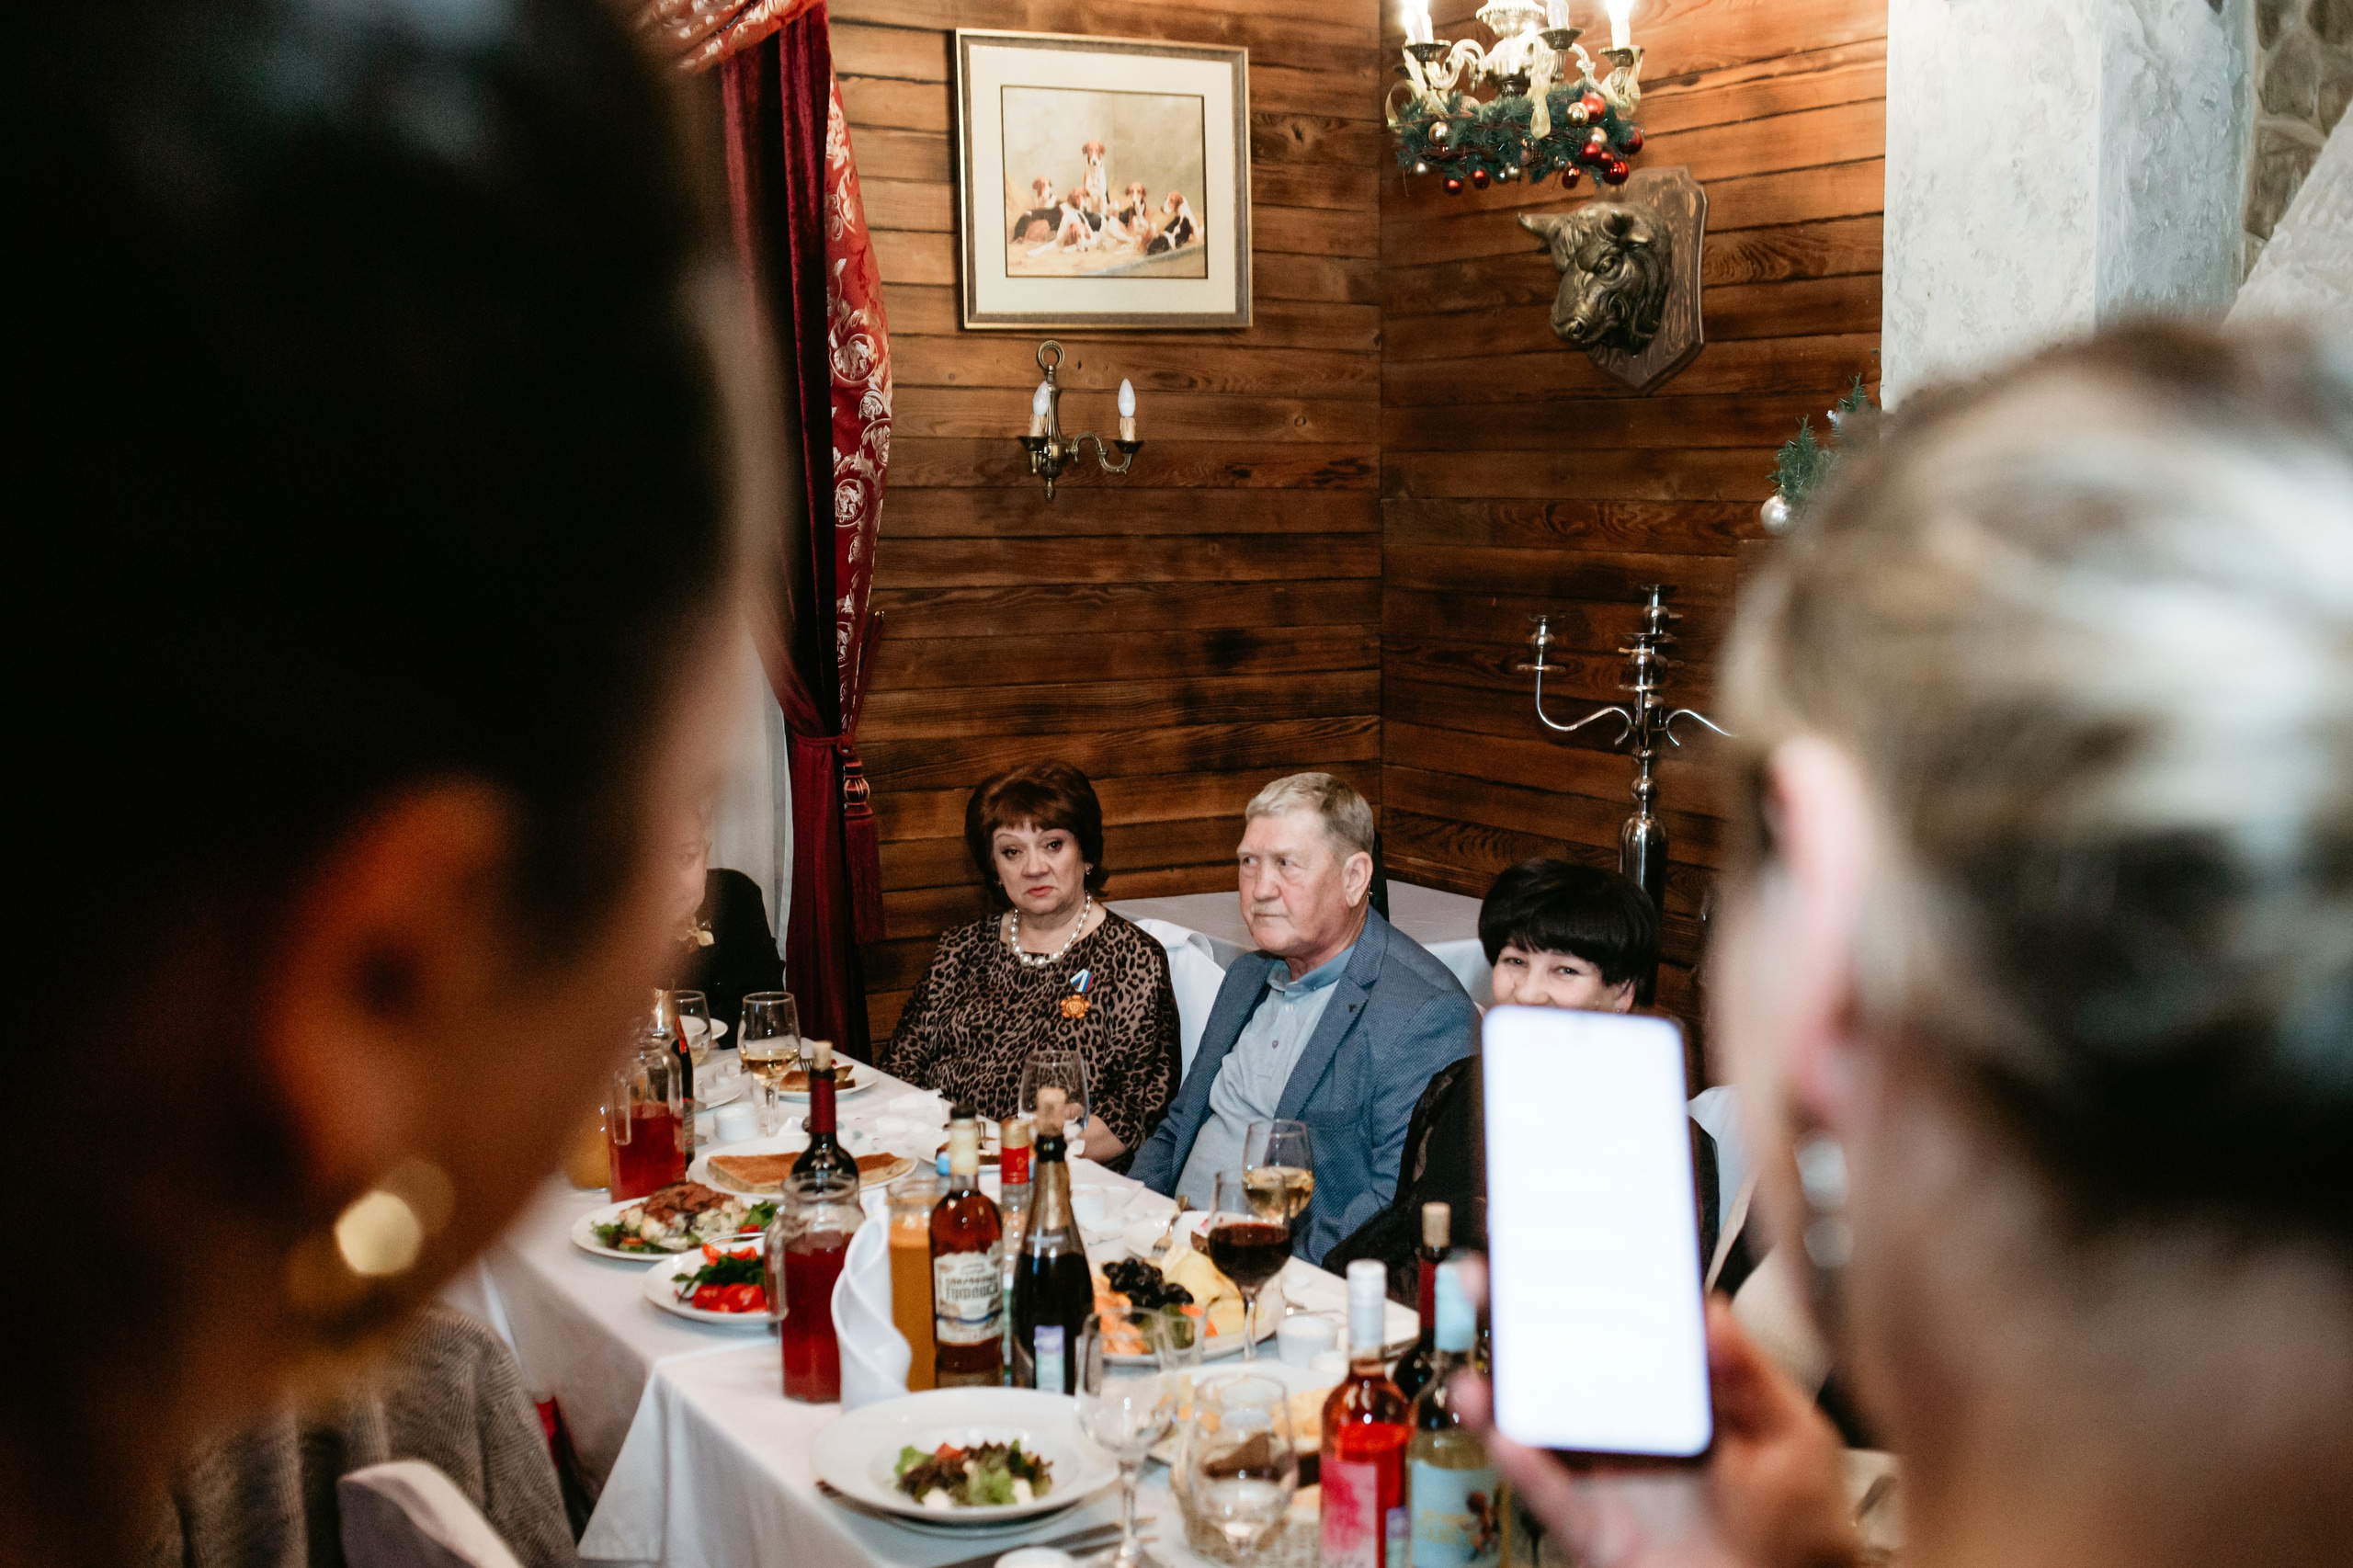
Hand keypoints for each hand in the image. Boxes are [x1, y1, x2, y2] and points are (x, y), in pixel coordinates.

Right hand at [1454, 1263, 1860, 1567]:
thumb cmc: (1801, 1528)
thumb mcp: (1794, 1437)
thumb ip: (1753, 1376)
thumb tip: (1710, 1313)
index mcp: (1678, 1397)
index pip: (1627, 1329)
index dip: (1592, 1285)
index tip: (1566, 1243)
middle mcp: (1634, 1429)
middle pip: (1566, 1363)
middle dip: (1524, 1317)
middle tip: (1493, 1272)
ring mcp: (1611, 1476)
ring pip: (1541, 1421)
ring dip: (1502, 1384)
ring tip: (1481, 1350)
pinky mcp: (1595, 1526)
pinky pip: (1546, 1489)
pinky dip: (1518, 1458)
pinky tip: (1500, 1425)